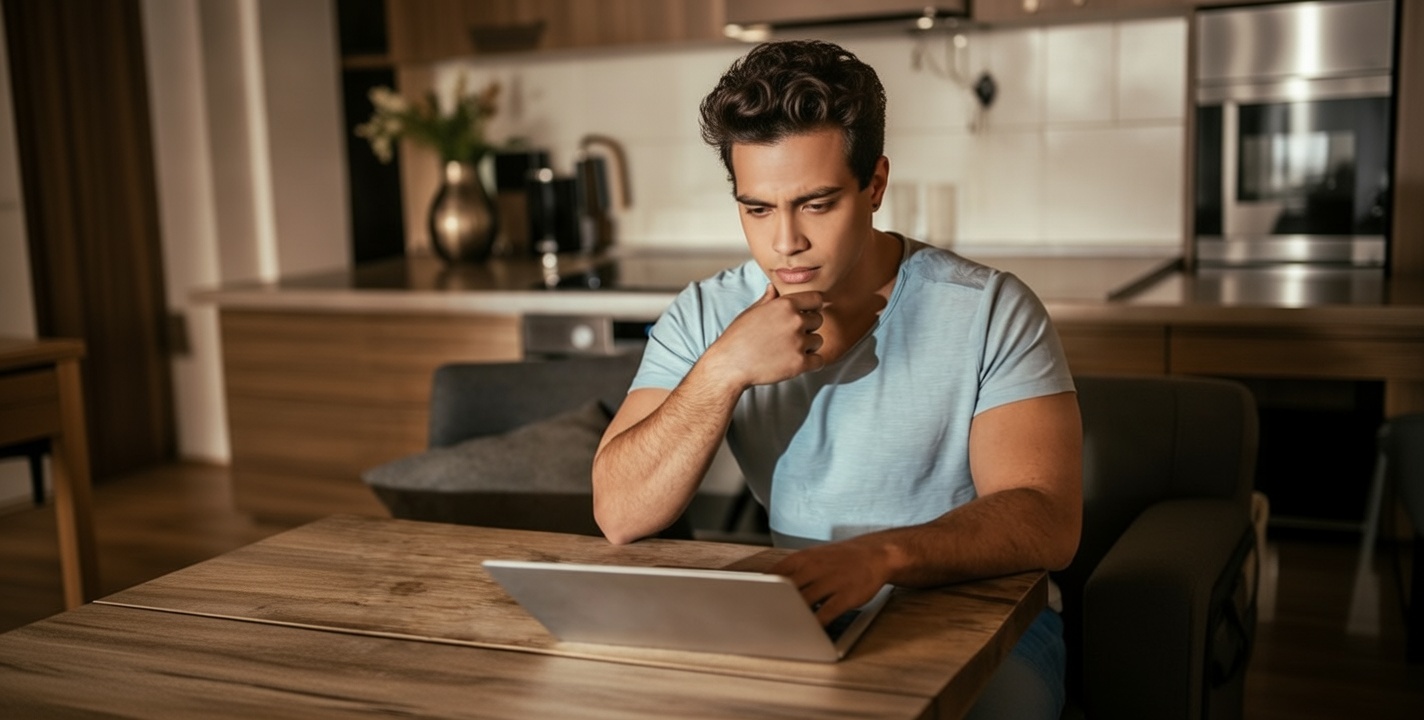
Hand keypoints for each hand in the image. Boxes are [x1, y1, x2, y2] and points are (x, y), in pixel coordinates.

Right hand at [702, 283, 825, 388]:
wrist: (729, 365)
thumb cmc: (737, 338)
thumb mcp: (751, 312)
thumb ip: (768, 300)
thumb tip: (773, 287)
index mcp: (785, 305)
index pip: (816, 299)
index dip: (812, 307)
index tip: (806, 314)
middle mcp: (795, 321)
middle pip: (818, 321)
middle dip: (808, 328)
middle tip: (789, 336)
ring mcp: (799, 343)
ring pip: (818, 341)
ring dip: (808, 346)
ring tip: (788, 350)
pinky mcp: (800, 364)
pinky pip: (819, 361)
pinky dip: (810, 363)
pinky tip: (795, 362)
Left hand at [769, 538, 889, 625]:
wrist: (875, 553)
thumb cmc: (839, 559)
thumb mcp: (813, 557)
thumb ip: (792, 571)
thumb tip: (767, 588)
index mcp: (803, 558)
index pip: (774, 575)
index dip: (760, 592)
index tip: (750, 604)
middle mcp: (814, 568)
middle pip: (785, 591)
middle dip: (773, 607)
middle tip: (761, 622)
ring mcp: (831, 581)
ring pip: (803, 603)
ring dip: (792, 617)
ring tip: (780, 629)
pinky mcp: (846, 595)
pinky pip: (826, 613)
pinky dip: (815, 624)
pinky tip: (808, 632)